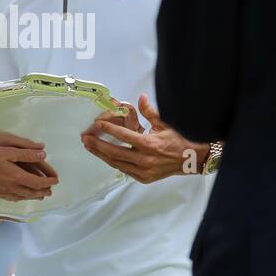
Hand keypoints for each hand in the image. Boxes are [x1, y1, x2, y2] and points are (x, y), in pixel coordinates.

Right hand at [0, 145, 56, 201]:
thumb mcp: (8, 151)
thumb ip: (26, 154)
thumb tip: (43, 153)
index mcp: (18, 177)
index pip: (38, 182)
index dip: (49, 182)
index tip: (56, 180)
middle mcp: (13, 188)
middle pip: (33, 192)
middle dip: (43, 191)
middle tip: (51, 191)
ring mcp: (4, 192)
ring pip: (24, 197)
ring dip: (34, 196)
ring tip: (40, 196)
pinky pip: (14, 198)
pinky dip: (22, 198)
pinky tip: (21, 197)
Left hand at [81, 94, 197, 183]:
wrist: (190, 159)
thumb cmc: (177, 139)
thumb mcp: (164, 123)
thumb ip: (149, 112)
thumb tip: (141, 97)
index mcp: (148, 144)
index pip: (123, 136)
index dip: (109, 129)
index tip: (97, 124)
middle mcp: (144, 160)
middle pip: (114, 152)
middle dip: (97, 145)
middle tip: (85, 138)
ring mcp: (143, 171)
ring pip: (116, 163)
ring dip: (101, 155)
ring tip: (89, 147)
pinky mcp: (143, 178)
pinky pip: (123, 170)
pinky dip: (113, 162)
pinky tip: (104, 156)